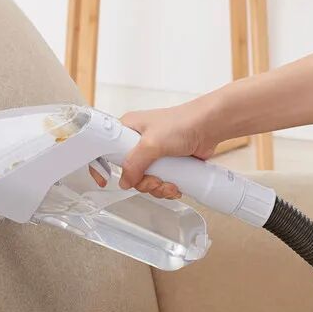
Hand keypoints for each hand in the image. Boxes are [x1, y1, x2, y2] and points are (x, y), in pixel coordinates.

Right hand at [89, 102, 219, 198]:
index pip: (105, 149)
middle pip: (128, 172)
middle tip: (153, 180)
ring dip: (156, 187)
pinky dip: (166, 188)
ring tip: (169, 183)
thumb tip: (124, 182)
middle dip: (142, 182)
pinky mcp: (167, 163)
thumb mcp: (151, 143)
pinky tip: (176, 185)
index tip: (103, 181)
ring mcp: (153, 154)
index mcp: (127, 129)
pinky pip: (159, 182)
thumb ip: (134, 164)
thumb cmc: (182, 123)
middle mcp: (138, 142)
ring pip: (144, 180)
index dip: (102, 166)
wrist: (210, 126)